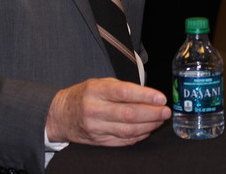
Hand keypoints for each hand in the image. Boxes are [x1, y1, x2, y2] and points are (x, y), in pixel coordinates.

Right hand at [46, 78, 170, 145]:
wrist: (59, 115)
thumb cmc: (84, 95)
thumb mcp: (99, 83)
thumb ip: (122, 88)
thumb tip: (149, 95)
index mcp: (96, 91)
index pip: (124, 93)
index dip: (145, 96)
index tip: (161, 97)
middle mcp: (94, 110)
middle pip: (128, 114)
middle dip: (152, 113)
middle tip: (166, 111)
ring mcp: (96, 128)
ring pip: (127, 130)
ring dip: (148, 126)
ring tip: (160, 120)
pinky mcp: (98, 141)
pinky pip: (123, 141)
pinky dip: (138, 136)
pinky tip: (148, 130)